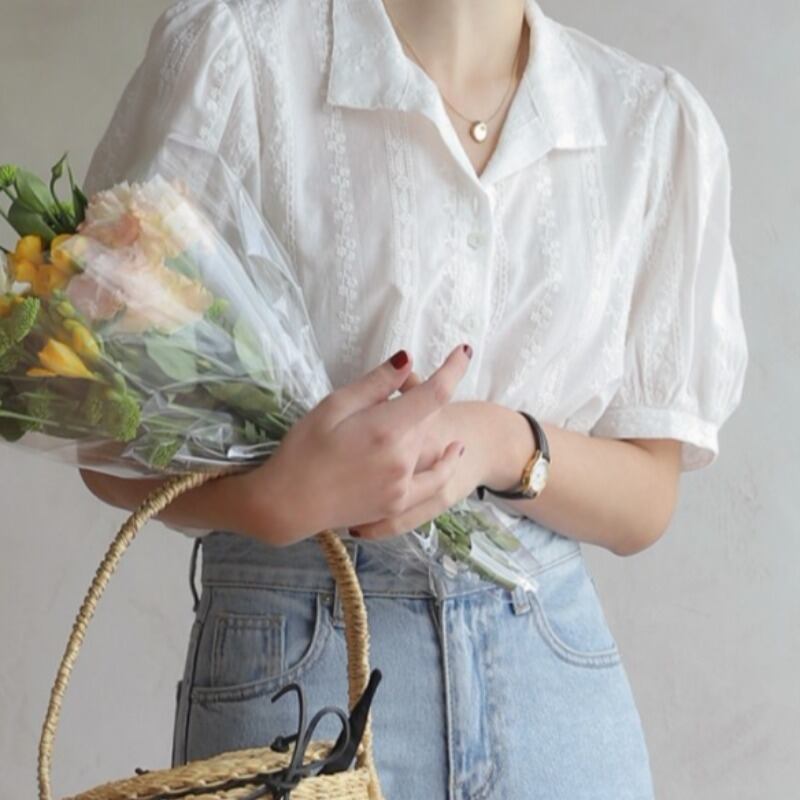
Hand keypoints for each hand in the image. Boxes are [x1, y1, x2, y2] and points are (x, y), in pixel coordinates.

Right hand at [243, 343, 473, 544]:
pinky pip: (435, 481)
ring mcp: (404, 484)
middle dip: (416, 397)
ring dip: (419, 426)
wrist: (288, 504)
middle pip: (428, 415)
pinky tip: (455, 449)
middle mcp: (402, 458)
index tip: (463, 351)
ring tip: (392, 422)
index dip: (454, 368)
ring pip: (429, 442)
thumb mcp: (333, 406)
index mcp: (386, 428)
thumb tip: (407, 359)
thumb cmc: (302, 450)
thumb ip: (375, 384)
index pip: (436, 392)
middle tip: (388, 392)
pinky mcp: (399, 504)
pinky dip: (447, 462)